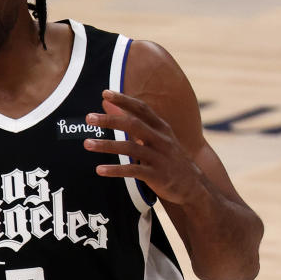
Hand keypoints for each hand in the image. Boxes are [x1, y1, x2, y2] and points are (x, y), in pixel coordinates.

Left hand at [83, 90, 203, 204]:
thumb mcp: (156, 138)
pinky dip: (115, 170)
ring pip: (130, 148)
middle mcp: (161, 139)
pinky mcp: (157, 175)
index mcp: (161, 128)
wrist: (193, 186)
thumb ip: (133, 122)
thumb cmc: (168, 158)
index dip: (124, 100)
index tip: (105, 93)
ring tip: (87, 144)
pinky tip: (99, 170)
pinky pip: (133, 171)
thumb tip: (108, 105)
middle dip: (110, 120)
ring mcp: (160, 157)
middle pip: (133, 125)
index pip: (141, 109)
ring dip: (107, 145)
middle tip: (88, 118)